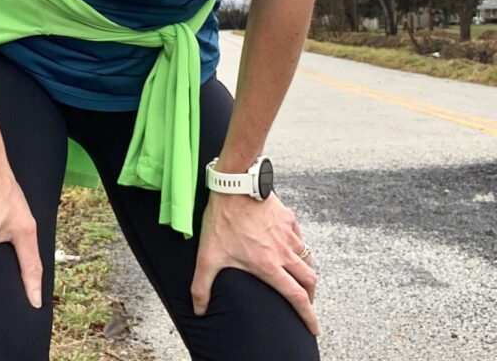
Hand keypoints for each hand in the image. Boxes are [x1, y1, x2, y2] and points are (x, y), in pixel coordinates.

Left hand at [191, 190, 319, 335]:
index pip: (296, 297)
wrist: (234, 184)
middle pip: (309, 280)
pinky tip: (289, 246)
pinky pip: (300, 236)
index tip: (314, 328)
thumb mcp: (208, 255)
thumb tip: (199, 310)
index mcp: (269, 265)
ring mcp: (288, 233)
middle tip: (306, 303)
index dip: (307, 316)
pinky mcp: (287, 217)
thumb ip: (202, 286)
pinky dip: (299, 246)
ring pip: (307, 257)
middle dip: (311, 296)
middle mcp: (284, 251)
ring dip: (305, 270)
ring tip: (297, 276)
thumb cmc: (222, 219)